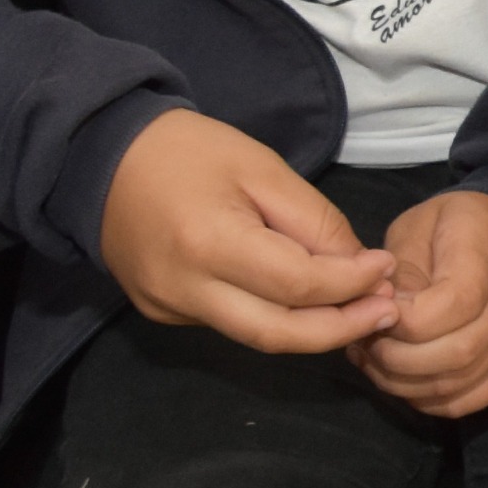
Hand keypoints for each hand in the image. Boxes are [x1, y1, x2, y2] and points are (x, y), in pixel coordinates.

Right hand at [98, 110, 401, 353]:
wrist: (100, 156)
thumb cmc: (187, 151)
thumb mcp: (261, 167)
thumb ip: (313, 221)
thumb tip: (360, 267)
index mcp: (209, 244)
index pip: (297, 285)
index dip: (350, 283)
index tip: (386, 268)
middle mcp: (184, 290)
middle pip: (278, 334)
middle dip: (341, 328)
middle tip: (388, 313)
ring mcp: (168, 308)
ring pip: (256, 337)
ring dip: (313, 329)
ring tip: (361, 310)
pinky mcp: (162, 312)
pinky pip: (230, 324)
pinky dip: (274, 316)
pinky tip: (306, 301)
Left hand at [352, 188, 487, 417]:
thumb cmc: (457, 225)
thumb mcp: (418, 227)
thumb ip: (400, 271)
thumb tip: (383, 316)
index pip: (453, 305)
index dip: (404, 322)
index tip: (373, 313)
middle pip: (456, 352)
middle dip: (396, 358)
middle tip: (366, 344)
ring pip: (459, 383)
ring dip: (405, 383)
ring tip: (376, 361)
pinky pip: (471, 400)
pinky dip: (430, 399)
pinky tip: (405, 379)